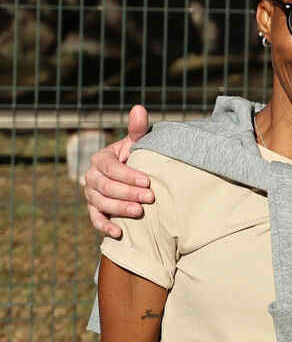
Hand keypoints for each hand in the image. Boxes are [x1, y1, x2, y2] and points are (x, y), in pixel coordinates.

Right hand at [83, 105, 152, 237]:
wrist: (137, 176)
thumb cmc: (139, 156)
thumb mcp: (140, 143)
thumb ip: (139, 129)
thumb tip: (139, 108)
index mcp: (102, 158)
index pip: (110, 167)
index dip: (127, 175)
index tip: (148, 181)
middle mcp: (92, 176)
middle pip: (105, 187)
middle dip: (127, 193)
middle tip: (150, 198)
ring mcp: (91, 194)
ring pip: (100, 203)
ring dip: (119, 209)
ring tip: (139, 213)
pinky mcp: (95, 209)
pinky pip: (95, 219)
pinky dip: (105, 226)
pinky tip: (119, 232)